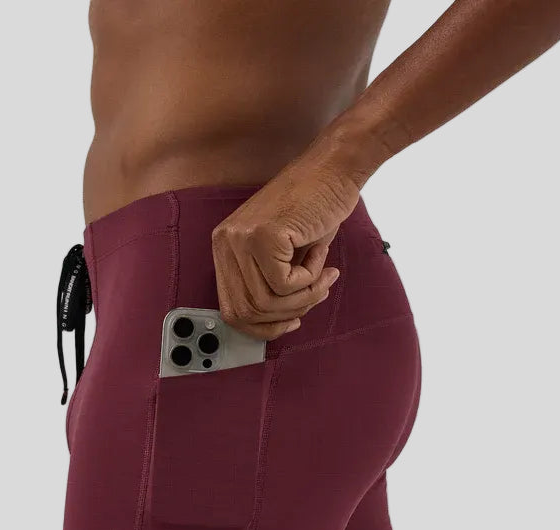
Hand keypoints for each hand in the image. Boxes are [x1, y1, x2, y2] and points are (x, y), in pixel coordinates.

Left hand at [211, 158, 360, 339]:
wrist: (335, 171)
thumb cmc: (315, 211)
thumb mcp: (284, 257)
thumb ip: (270, 287)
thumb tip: (272, 326)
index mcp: (225, 248)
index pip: (232, 310)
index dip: (262, 328)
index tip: (290, 322)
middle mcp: (225, 242)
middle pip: (248, 311)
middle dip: (288, 313)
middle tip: (316, 293)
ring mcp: (241, 238)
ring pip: (268, 302)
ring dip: (304, 296)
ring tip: (322, 273)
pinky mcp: (263, 236)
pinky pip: (286, 284)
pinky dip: (311, 278)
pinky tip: (320, 252)